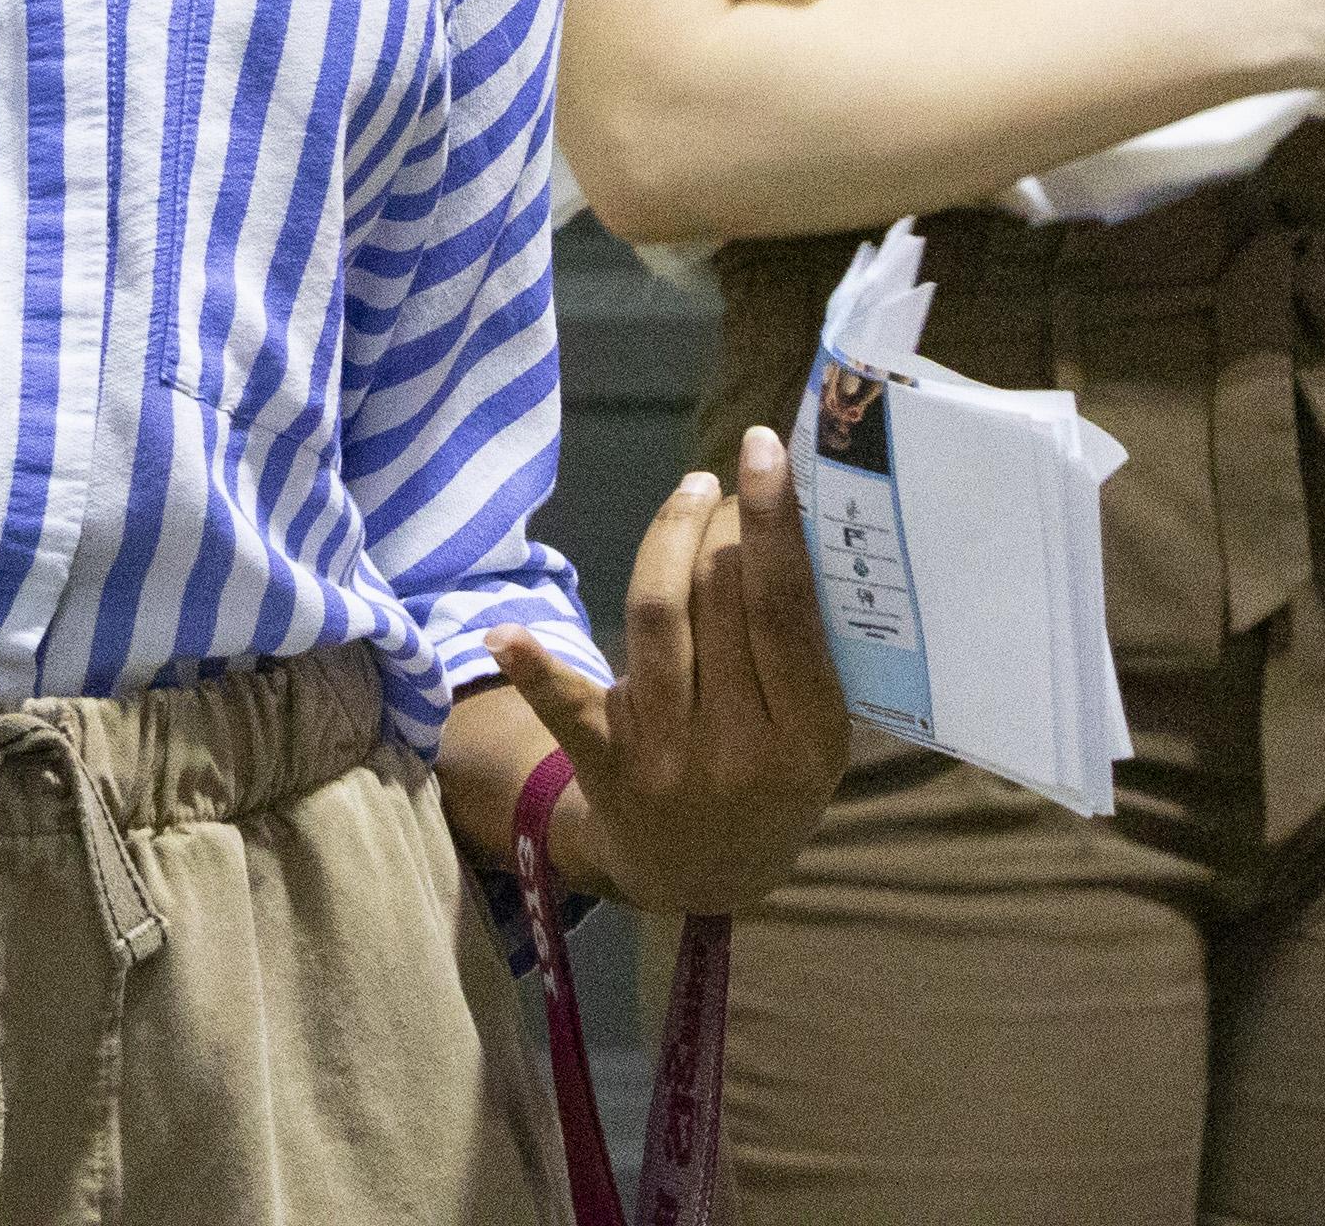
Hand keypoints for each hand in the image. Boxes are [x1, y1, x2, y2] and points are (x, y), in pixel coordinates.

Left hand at [491, 426, 855, 917]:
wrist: (707, 875)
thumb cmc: (775, 777)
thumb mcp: (820, 732)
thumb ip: (813, 647)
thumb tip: (794, 518)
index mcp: (807, 735)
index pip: (785, 608)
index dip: (772, 521)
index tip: (763, 449)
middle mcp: (738, 747)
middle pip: (720, 597)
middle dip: (723, 521)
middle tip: (731, 485)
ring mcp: (666, 757)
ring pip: (655, 618)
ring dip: (668, 538)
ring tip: (690, 496)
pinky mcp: (605, 765)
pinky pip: (568, 708)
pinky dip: (536, 668)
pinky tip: (505, 631)